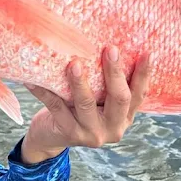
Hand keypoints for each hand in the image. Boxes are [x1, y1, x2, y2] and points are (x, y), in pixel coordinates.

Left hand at [21, 47, 149, 161]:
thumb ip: (105, 84)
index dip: (144, 74)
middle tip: (110, 49)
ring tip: (74, 63)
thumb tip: (107, 43)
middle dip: (115, 72)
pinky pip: (56, 106)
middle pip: (119, 98)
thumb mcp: (97, 101)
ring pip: (87, 104)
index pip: (139, 95)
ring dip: (80, 82)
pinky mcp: (69, 134)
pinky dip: (44, 91)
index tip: (147, 52)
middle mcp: (113, 128)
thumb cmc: (77, 110)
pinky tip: (33, 80)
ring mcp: (92, 134)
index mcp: (124, 117)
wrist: (51, 138)